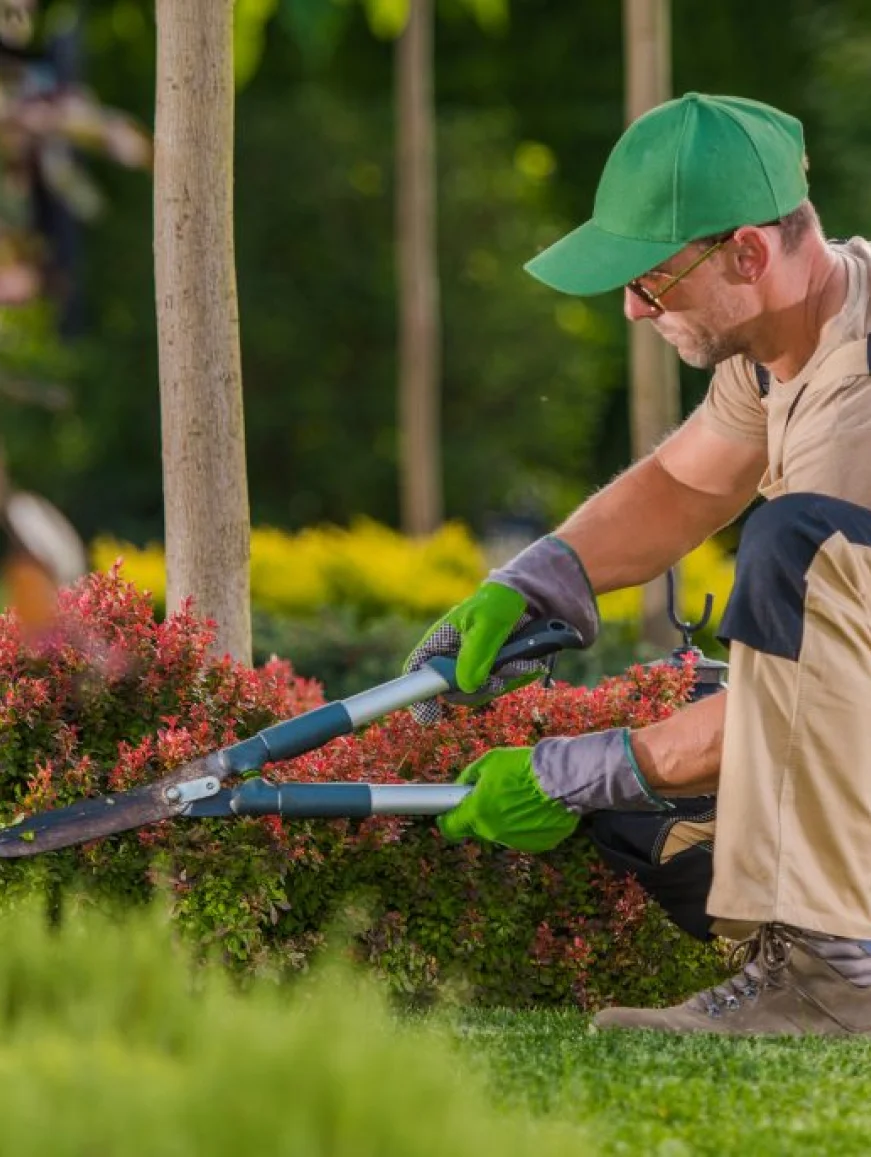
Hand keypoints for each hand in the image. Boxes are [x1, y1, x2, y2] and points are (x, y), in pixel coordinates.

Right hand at [403, 536, 598, 724]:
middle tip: (497, 678)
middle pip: (451, 691)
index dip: (418, 694)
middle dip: (476, 689)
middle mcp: (454, 656)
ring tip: (520, 662)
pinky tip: (528, 663)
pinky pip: (501, 687)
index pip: (418, 670)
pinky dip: (516, 678)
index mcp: (442, 640)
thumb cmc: (502, 601)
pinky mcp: (496, 671)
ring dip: (502, 681)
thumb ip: (475, 653)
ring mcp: (475, 666)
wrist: (535, 599)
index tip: (429, 716)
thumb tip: (466, 685)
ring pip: (479, 692)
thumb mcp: (488, 623)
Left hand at [437, 730, 670, 852]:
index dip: (446, 821)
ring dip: (505, 818)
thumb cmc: (523, 767)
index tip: (448, 815)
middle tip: (496, 794)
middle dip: (482, 813)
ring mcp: (515, 841)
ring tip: (521, 796)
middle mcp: (493, 832)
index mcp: (477, 812)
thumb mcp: (490, 762)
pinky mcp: (537, 845)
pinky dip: (526, 824)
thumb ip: (470, 776)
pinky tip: (535, 806)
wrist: (561, 778)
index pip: (450, 828)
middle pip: (478, 827)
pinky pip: (524, 835)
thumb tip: (460, 786)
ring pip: (501, 831)